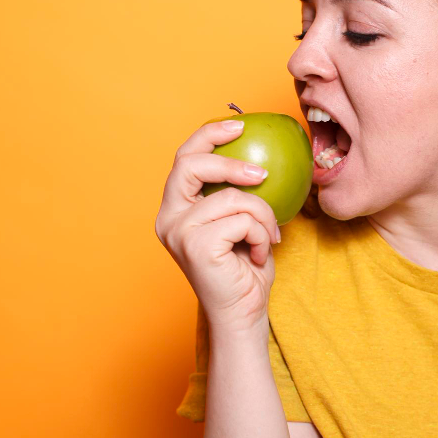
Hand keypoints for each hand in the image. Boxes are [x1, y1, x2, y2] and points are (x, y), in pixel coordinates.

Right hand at [155, 120, 280, 332]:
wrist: (243, 311)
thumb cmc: (246, 267)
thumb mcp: (241, 220)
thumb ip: (237, 191)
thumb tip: (261, 150)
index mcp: (175, 209)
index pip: (184, 158)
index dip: (208, 135)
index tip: (239, 125)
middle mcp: (169, 218)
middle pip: (192, 165)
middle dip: (231, 163)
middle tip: (262, 174)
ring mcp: (179, 231)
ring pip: (234, 197)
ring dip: (264, 216)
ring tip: (269, 237)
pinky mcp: (196, 245)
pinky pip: (244, 219)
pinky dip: (263, 234)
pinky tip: (261, 253)